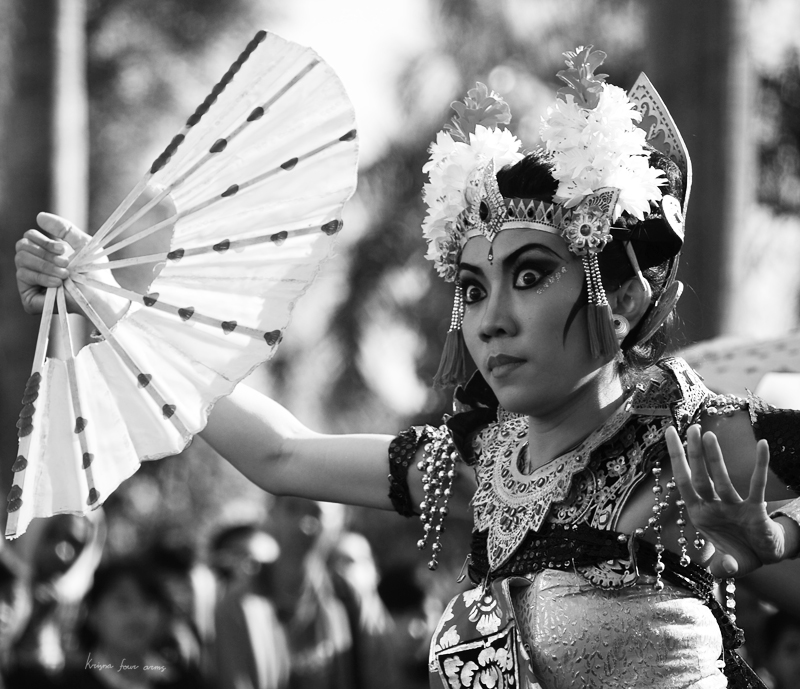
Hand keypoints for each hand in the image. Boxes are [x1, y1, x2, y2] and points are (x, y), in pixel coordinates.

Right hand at [15, 212, 89, 313]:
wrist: (100, 296)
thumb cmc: (95, 271)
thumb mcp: (83, 244)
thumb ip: (64, 229)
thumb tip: (39, 216)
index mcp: (45, 252)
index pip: (30, 236)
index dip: (43, 240)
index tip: (63, 249)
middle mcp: (34, 265)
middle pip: (22, 246)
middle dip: (45, 254)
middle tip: (66, 264)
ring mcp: (30, 281)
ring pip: (21, 260)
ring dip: (46, 266)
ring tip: (65, 275)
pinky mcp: (28, 297)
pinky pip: (23, 276)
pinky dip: (41, 277)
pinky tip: (57, 283)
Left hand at [666, 424, 786, 577]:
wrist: (764, 557)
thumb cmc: (738, 554)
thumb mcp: (726, 565)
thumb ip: (721, 568)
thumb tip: (726, 568)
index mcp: (699, 514)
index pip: (683, 483)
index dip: (675, 462)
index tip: (669, 435)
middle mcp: (714, 506)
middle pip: (699, 477)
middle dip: (692, 454)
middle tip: (689, 428)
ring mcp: (734, 505)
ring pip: (721, 479)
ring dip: (714, 459)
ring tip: (707, 435)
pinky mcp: (756, 508)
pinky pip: (757, 484)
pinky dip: (760, 465)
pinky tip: (762, 446)